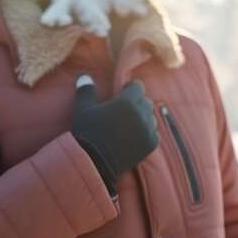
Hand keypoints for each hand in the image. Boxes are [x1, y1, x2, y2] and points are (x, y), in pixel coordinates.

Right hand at [71, 76, 158, 195]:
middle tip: (125, 110)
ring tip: (131, 124)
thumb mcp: (83, 109)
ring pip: (151, 118)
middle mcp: (140, 113)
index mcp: (126, 102)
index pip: (138, 87)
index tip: (123, 92)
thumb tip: (85, 75)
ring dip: (143, 118)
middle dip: (137, 103)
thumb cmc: (87, 132)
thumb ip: (86, 90)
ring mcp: (147, 130)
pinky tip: (137, 136)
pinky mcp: (150, 145)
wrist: (94, 162)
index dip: (131, 88)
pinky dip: (147, 133)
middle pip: (146, 102)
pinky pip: (154, 134)